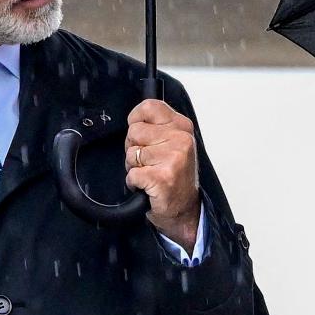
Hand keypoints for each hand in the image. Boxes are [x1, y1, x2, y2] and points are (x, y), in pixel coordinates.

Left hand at [125, 99, 199, 251]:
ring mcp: (174, 158)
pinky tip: (147, 186)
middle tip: (149, 161)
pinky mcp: (163, 177)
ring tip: (150, 173)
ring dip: (134, 167)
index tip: (141, 135)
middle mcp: (181, 139)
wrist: (184, 209)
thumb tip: (134, 120)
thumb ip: (157, 127)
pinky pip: (132, 173)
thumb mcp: (172, 143)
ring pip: (131, 153)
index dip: (136, 120)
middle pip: (134, 131)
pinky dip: (134, 182)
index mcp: (182, 126)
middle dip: (134, 148)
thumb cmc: (174, 176)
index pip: (149, 106)